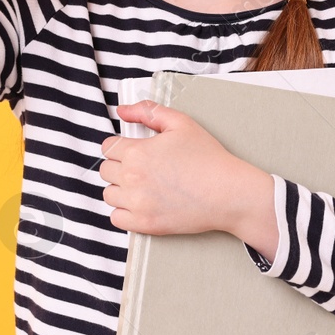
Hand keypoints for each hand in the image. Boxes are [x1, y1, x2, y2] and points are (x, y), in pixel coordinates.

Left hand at [99, 101, 273, 243]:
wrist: (229, 193)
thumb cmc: (209, 158)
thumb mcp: (182, 123)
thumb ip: (148, 112)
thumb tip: (123, 110)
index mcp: (138, 152)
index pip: (107, 147)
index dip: (120, 146)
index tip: (133, 151)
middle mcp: (132, 178)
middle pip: (105, 170)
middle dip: (119, 166)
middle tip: (142, 168)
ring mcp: (137, 203)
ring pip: (109, 194)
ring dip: (120, 189)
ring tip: (142, 186)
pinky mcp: (145, 224)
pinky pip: (116, 218)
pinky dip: (124, 212)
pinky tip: (142, 203)